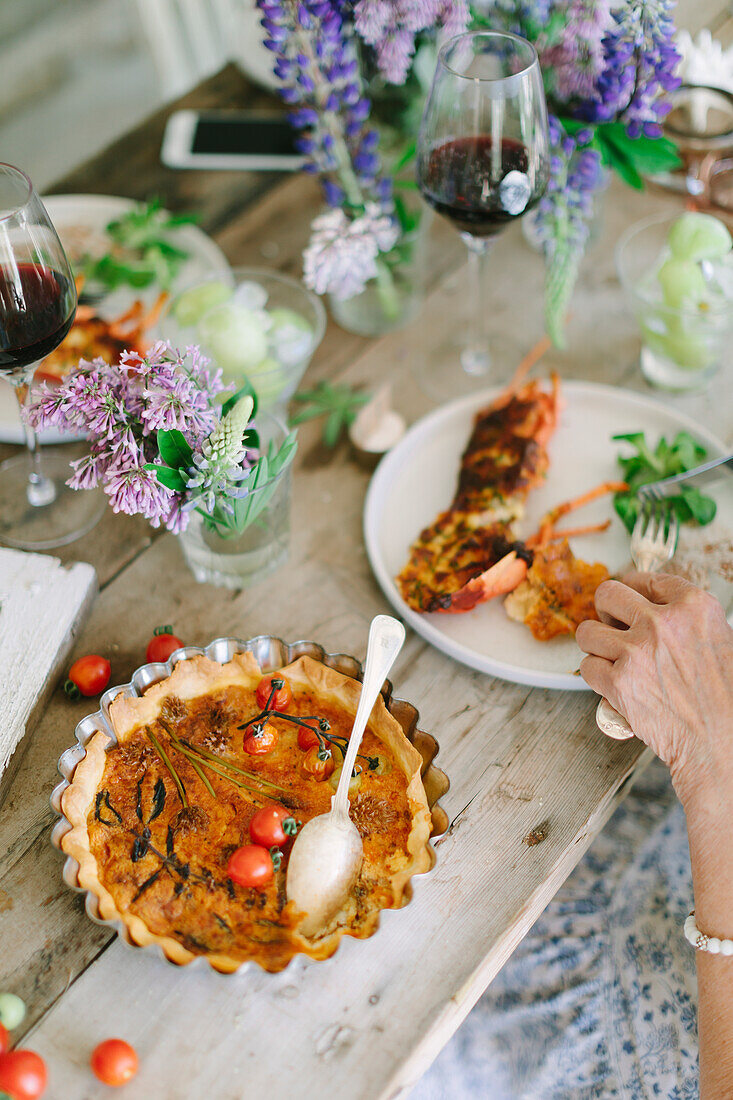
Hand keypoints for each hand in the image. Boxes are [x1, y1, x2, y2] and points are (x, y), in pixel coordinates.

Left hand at [576, 572, 732, 814]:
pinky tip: (609, 682)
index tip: (629, 594)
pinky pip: (586, 667)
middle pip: (608, 594)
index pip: (648, 579)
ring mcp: (636, 651)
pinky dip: (594, 675)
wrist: (722, 743)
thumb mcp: (721, 640)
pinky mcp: (617, 682)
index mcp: (694, 607)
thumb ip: (689, 622)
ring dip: (594, 644)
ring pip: (587, 631)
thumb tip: (658, 611)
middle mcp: (661, 622)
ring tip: (608, 656)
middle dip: (605, 610)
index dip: (633, 587)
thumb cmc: (726, 698)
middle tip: (611, 624)